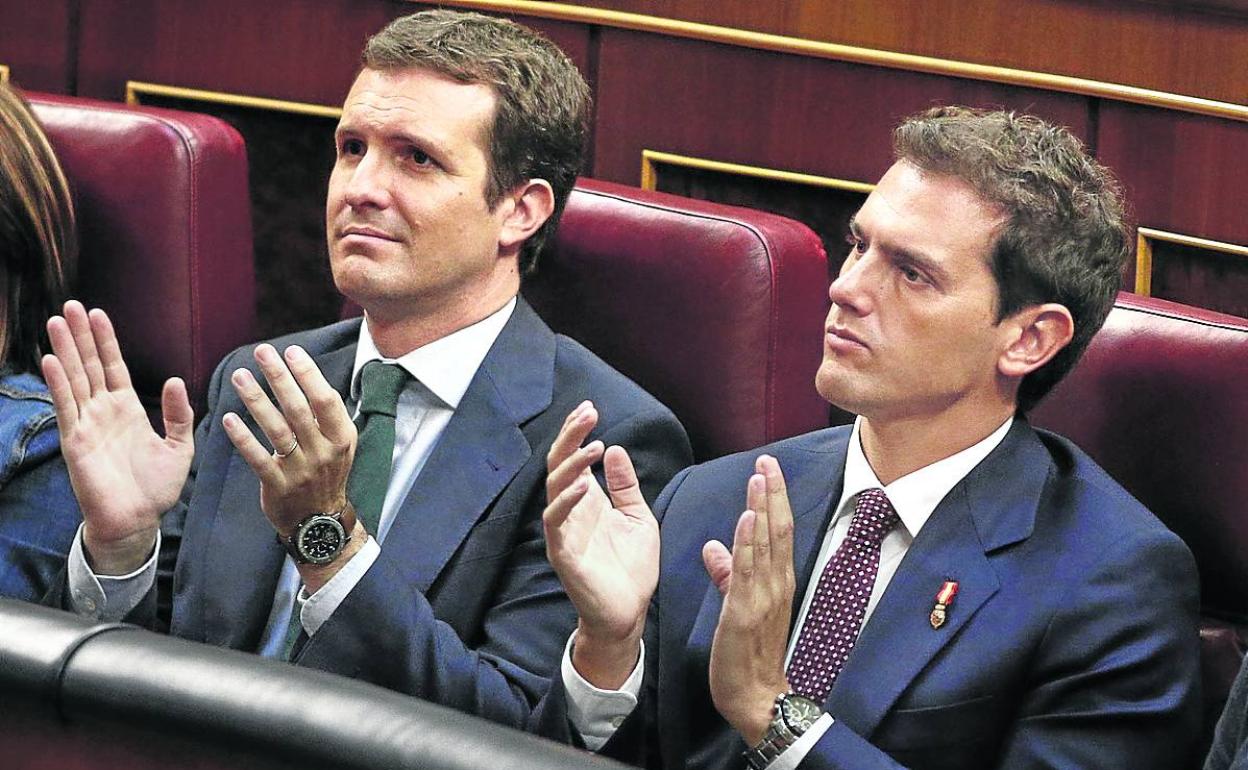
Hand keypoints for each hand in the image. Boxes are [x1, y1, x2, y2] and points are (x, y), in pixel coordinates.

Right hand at [41, 301, 194, 573]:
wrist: (138, 520)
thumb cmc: (156, 487)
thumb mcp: (179, 446)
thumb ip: (178, 414)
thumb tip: (176, 380)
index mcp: (127, 409)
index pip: (113, 366)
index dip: (105, 341)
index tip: (98, 313)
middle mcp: (103, 411)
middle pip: (89, 365)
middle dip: (80, 335)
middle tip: (70, 304)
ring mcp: (87, 424)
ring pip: (74, 379)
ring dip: (65, 350)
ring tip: (57, 321)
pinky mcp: (76, 441)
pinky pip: (66, 407)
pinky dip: (58, 383)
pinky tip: (50, 360)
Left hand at [220, 343, 355, 538]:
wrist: (319, 521)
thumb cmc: (327, 472)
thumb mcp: (341, 444)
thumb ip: (329, 415)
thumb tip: (311, 376)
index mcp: (341, 438)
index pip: (325, 400)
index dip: (308, 374)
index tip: (291, 351)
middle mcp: (323, 452)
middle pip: (298, 409)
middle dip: (279, 377)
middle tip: (262, 352)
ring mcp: (300, 470)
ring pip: (276, 429)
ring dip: (257, 400)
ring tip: (240, 376)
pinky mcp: (277, 485)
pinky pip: (257, 458)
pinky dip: (243, 438)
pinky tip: (229, 419)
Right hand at [543, 401, 657, 687]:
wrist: (629, 612)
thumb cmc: (631, 567)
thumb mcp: (637, 517)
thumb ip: (626, 486)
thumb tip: (616, 449)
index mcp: (586, 501)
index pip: (572, 458)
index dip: (577, 432)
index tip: (590, 408)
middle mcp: (569, 512)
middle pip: (558, 466)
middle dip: (570, 437)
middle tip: (588, 413)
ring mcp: (563, 533)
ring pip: (554, 490)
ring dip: (571, 465)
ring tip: (593, 445)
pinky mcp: (563, 556)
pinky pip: (556, 524)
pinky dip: (567, 502)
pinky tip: (583, 486)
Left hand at [705, 455, 795, 744]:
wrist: (755, 698)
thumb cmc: (747, 655)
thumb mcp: (736, 607)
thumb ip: (728, 575)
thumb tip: (715, 547)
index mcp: (775, 582)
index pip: (777, 532)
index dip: (774, 498)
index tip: (768, 468)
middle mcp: (775, 585)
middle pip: (777, 530)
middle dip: (772, 493)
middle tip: (768, 460)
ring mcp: (762, 598)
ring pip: (765, 545)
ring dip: (761, 508)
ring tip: (759, 476)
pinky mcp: (743, 613)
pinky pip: (746, 572)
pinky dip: (748, 543)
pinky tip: (746, 519)